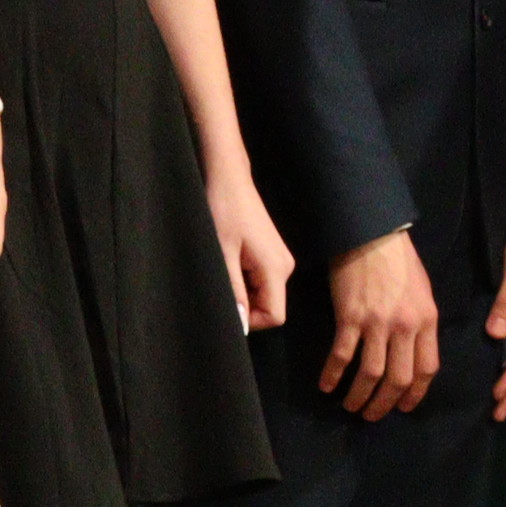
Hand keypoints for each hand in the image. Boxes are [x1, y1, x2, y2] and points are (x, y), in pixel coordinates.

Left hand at [212, 172, 293, 333]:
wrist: (229, 181)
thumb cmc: (224, 211)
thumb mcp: (223, 254)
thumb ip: (233, 291)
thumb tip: (240, 325)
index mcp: (277, 269)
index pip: (275, 317)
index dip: (250, 321)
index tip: (227, 305)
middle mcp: (284, 267)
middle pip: (269, 308)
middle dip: (244, 304)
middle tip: (221, 281)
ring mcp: (279, 260)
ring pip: (263, 295)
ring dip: (241, 290)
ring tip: (224, 265)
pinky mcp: (271, 255)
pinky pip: (261, 282)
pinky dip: (243, 280)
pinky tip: (229, 259)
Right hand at [322, 228, 436, 417]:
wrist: (372, 235)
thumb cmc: (400, 262)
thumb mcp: (423, 293)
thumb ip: (421, 324)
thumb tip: (413, 353)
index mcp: (427, 321)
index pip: (427, 369)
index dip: (415, 394)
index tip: (404, 407)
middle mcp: (405, 326)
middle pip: (399, 378)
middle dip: (385, 403)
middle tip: (372, 415)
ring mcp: (377, 323)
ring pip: (371, 374)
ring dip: (359, 396)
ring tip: (351, 406)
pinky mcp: (350, 318)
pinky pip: (342, 356)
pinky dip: (333, 375)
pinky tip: (327, 385)